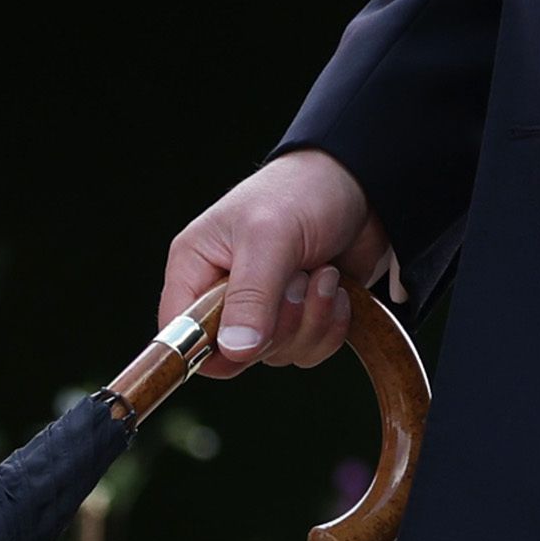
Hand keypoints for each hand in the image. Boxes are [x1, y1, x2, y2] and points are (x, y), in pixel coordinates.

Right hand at [160, 151, 384, 373]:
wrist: (359, 185)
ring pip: (278, 354)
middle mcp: (223, 293)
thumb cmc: (302, 192)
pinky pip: (309, 351)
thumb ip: (251, 296)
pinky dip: (330, 324)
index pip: (180, 334)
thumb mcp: (270, 237)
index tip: (244, 342)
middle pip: (236, 354)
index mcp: (196, 267)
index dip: (205, 349)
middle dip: (280, 324)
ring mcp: (263, 309)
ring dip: (311, 320)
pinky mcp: (298, 318)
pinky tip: (335, 287)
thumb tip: (234, 350)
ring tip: (321, 272)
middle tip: (298, 278)